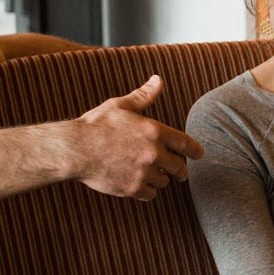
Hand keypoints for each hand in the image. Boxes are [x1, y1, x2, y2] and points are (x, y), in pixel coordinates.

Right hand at [72, 75, 203, 200]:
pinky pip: (150, 195)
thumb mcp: (120, 105)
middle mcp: (154, 154)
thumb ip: (144, 96)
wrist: (74, 149)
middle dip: (180, 170)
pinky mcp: (132, 188)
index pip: (188, 145)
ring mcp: (144, 173)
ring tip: (148, 173)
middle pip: (180, 169)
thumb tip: (158, 79)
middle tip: (177, 172)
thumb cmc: (96, 125)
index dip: (196, 152)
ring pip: (164, 182)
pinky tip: (137, 184)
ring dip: (159, 179)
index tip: (198, 155)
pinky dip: (146, 191)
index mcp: (155, 132)